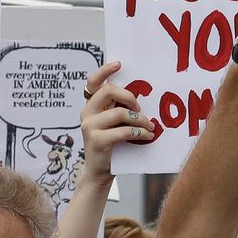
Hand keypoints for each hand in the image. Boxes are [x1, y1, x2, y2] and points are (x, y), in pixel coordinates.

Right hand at [79, 61, 156, 178]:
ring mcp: (90, 126)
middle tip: (139, 107)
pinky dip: (140, 133)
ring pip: (119, 112)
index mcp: (91, 107)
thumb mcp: (114, 124)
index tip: (119, 64)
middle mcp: (87, 113)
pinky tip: (148, 136)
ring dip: (140, 119)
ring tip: (150, 126)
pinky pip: (124, 131)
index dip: (104, 71)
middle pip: (107, 91)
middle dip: (129, 96)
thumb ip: (119, 110)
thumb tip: (141, 98)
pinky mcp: (97, 140)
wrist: (99, 173)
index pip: (93, 82)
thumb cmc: (112, 146)